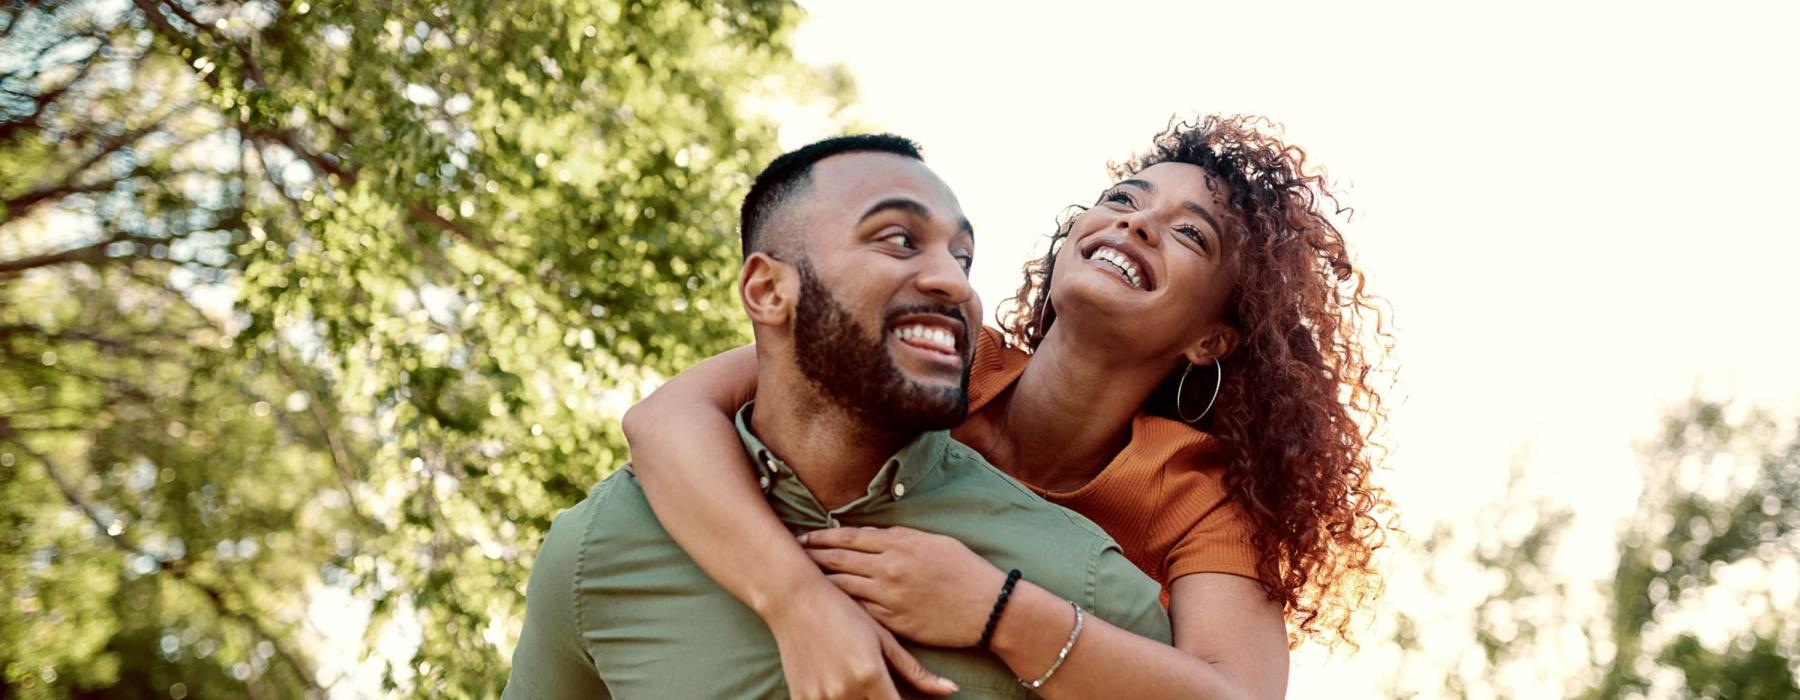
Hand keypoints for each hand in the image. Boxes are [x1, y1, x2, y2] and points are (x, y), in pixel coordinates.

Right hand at [764, 576, 957, 698]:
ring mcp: (819, 697)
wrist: (794, 600)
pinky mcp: (799, 698)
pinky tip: (841, 687)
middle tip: (882, 687)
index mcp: (869, 675)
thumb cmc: (843, 612)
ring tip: (861, 681)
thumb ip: (915, 671)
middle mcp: (843, 691)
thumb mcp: (882, 638)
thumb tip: (950, 690)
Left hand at [801, 526, 1007, 647]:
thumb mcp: (934, 542)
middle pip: (839, 559)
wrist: (988, 607)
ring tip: (800, 579)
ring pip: (843, 586)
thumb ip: (901, 537)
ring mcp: (889, 597)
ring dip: (819, 581)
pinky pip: (858, 611)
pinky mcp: (893, 622)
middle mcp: (890, 568)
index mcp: (900, 544)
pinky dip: (840, 605)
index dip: (823, 536)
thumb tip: (874, 535)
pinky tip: (825, 604)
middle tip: (791, 553)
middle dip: (812, 555)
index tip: (804, 536)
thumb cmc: (966, 571)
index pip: (850, 537)